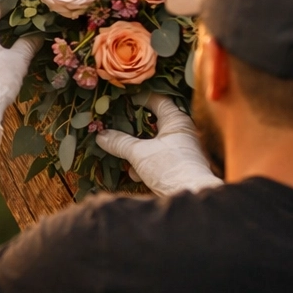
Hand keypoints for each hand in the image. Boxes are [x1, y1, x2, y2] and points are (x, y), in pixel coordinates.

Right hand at [96, 93, 221, 195]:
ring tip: (117, 144)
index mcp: (176, 121)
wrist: (191, 195)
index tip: (120, 97)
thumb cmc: (170, 169)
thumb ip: (119, 143)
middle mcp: (181, 132)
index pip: (157, 99)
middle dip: (133, 123)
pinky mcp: (177, 166)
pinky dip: (143, 161)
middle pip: (153, 120)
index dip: (138, 97)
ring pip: (153, 140)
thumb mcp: (139, 154)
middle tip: (114, 119)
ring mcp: (180, 149)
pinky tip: (133, 171)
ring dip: (136, 144)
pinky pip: (156, 157)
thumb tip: (101, 135)